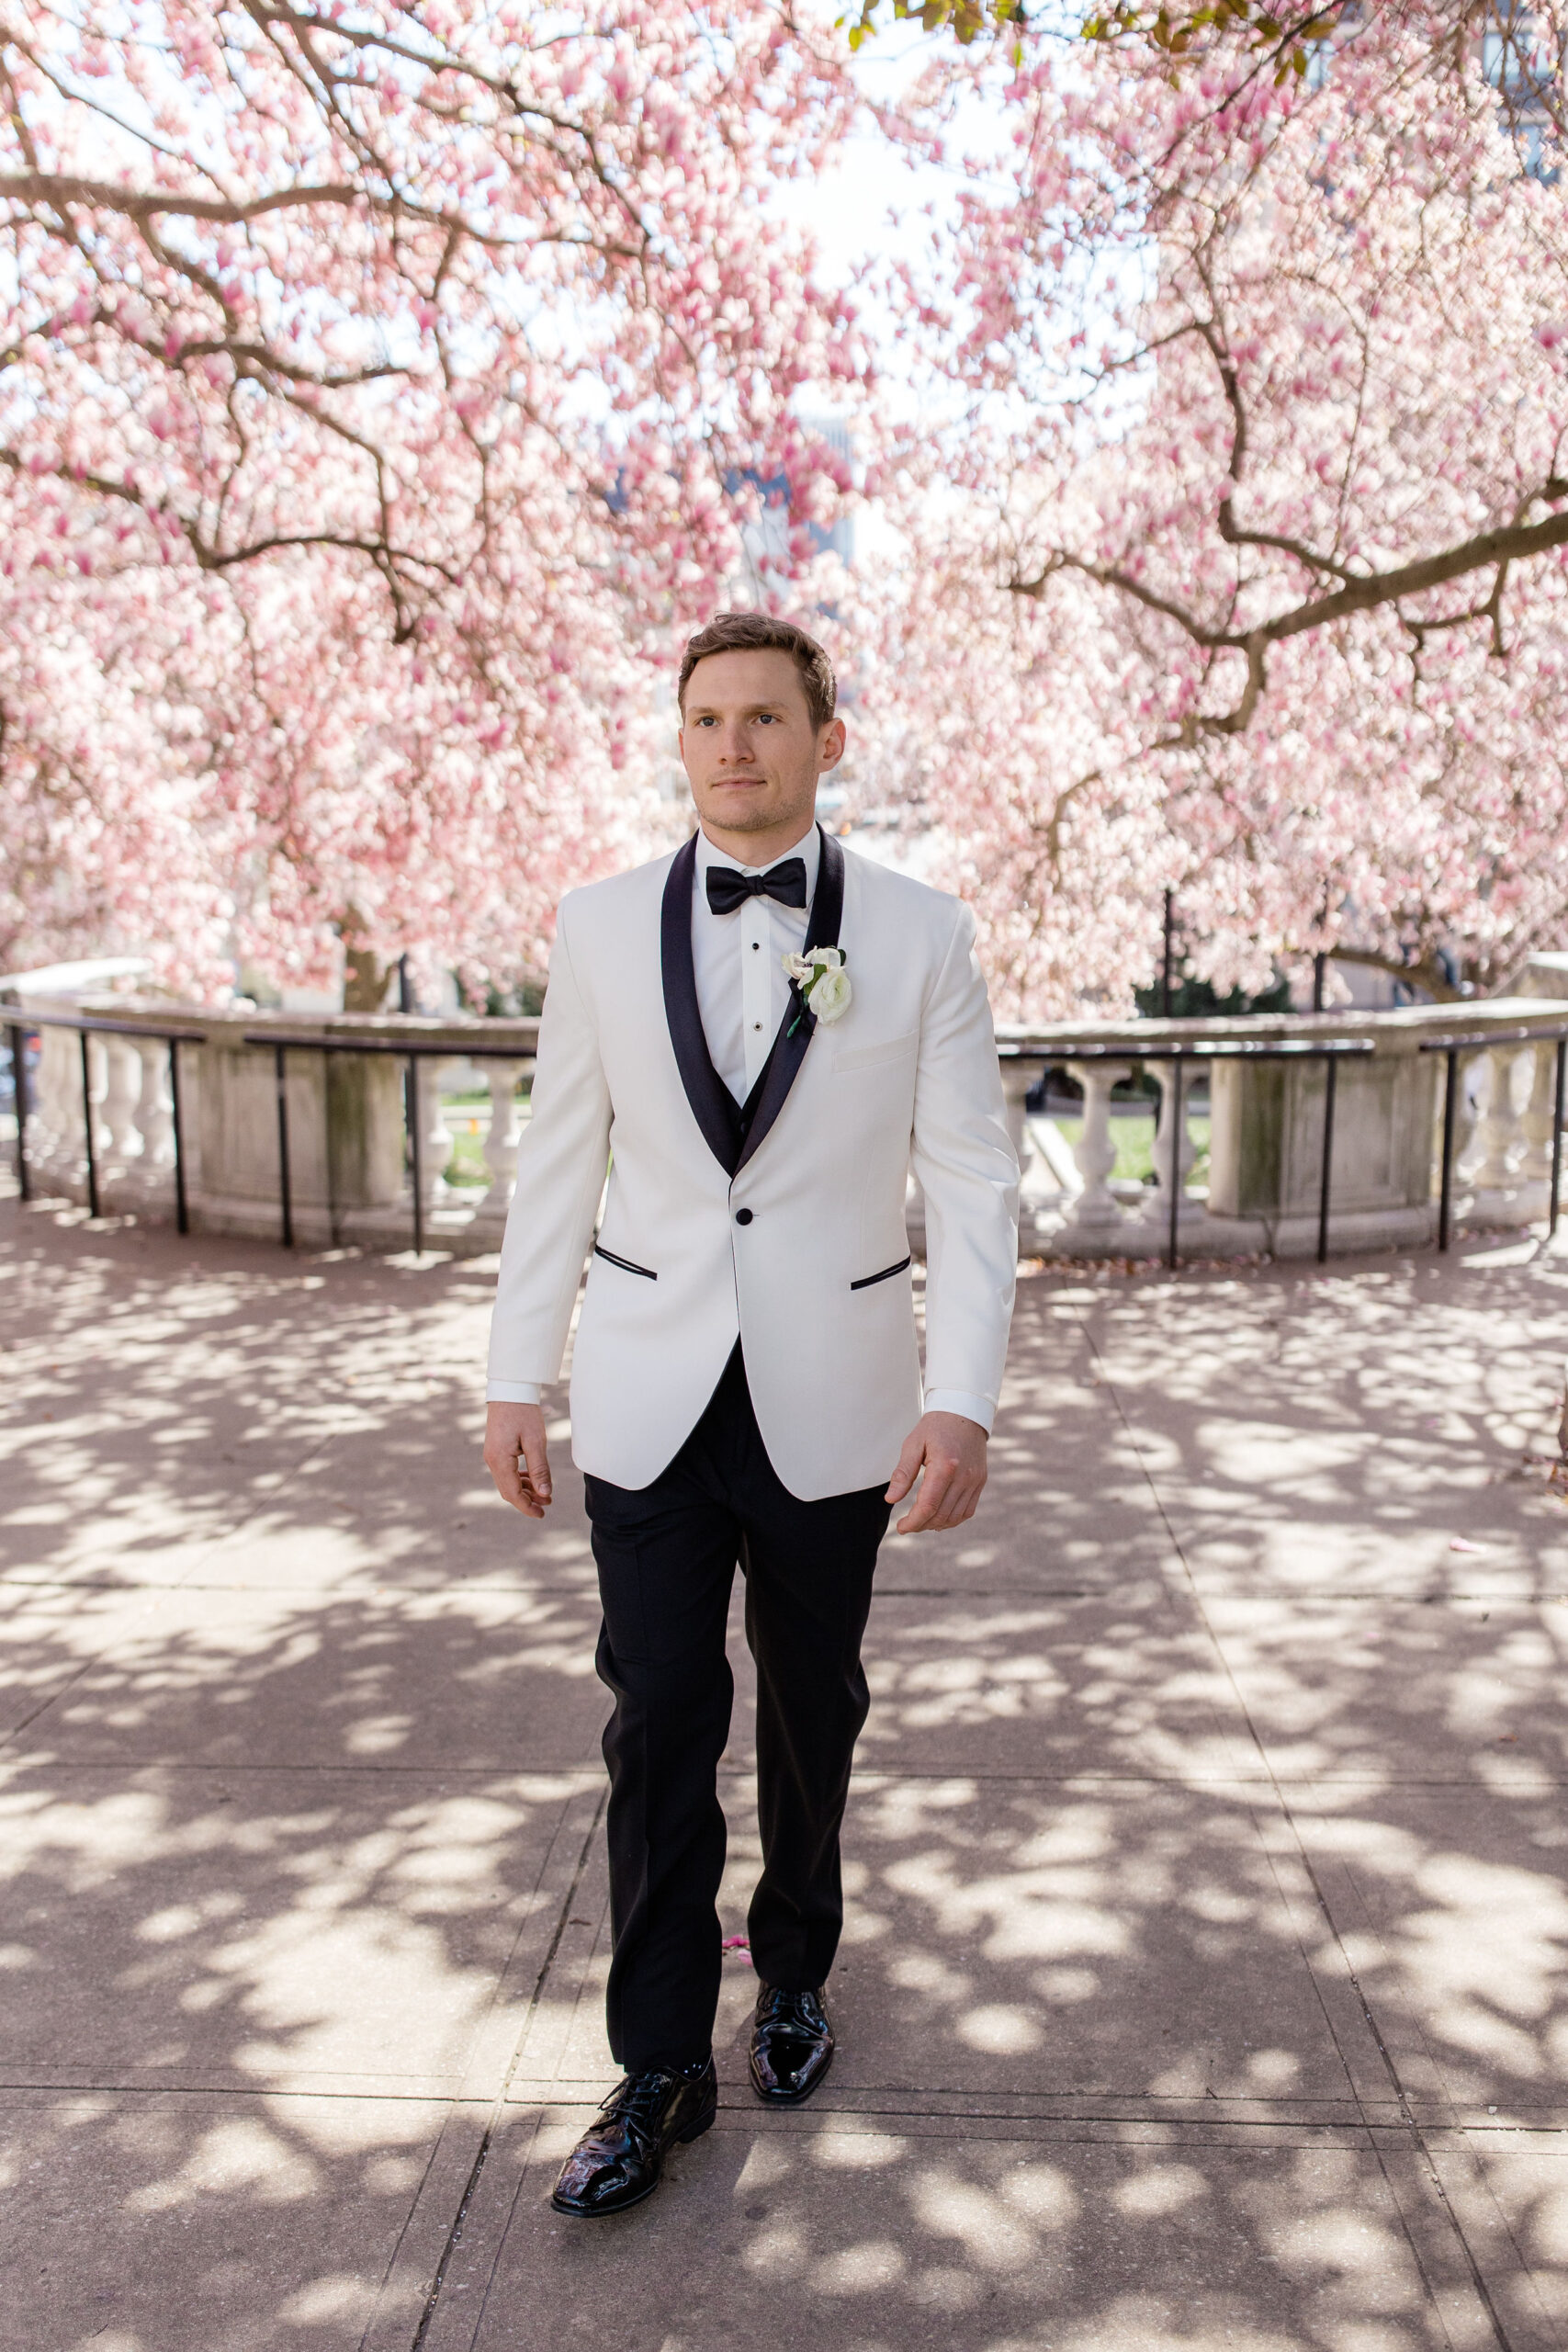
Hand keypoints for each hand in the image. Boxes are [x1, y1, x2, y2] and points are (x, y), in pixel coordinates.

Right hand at [484, 1401, 552, 1518]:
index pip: (513, 1493)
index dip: (527, 1507)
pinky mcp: (496, 1450)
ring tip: (544, 1493)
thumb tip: (545, 1493)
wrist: (510, 1390)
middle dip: (527, 1500)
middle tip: (547, 1505)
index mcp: (500, 1460)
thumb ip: (540, 1468)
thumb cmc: (523, 1412)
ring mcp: (492, 1455)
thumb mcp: (536, 1441)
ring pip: (507, 1482)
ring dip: (525, 1490)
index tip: (542, 1514)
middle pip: (508, 1490)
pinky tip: (533, 1479)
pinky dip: (520, 1478)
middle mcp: (492, 1460)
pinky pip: (507, 1472)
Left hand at [884, 1411, 987, 1534]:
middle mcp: (964, 1476)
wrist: (964, 1413)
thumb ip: (902, 1474)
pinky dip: (952, 1519)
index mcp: (945, 1466)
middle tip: (907, 1525)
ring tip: (921, 1521)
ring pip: (955, 1517)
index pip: (927, 1506)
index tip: (900, 1528)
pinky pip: (967, 1511)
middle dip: (921, 1525)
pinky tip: (939, 1517)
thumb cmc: (935, 1427)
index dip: (912, 1522)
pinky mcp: (980, 1482)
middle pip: (941, 1515)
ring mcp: (975, 1481)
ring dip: (936, 1525)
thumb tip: (890, 1499)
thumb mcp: (913, 1445)